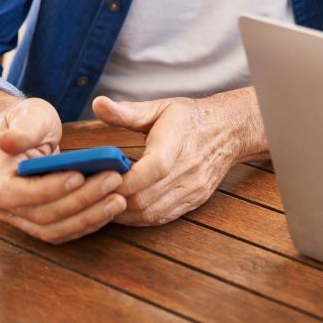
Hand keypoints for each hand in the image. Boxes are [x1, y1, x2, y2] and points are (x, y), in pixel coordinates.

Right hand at [0, 98, 126, 242]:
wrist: (26, 135)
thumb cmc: (28, 122)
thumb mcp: (28, 115)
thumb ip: (23, 130)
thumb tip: (7, 142)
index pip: (18, 192)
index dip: (50, 188)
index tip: (80, 175)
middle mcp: (3, 203)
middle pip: (42, 214)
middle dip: (80, 200)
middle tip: (114, 181)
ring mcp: (19, 217)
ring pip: (53, 229)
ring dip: (88, 217)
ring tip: (119, 200)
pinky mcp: (38, 223)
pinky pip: (62, 231)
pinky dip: (87, 223)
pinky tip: (110, 209)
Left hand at [92, 89, 263, 226]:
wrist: (230, 131)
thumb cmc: (190, 118)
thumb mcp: (160, 108)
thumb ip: (127, 111)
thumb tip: (98, 103)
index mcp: (178, 142)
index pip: (151, 169)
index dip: (124, 181)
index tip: (100, 179)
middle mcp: (189, 169)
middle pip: (146, 197)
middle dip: (115, 200)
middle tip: (92, 196)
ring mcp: (193, 188)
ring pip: (151, 213)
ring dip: (124, 213)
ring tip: (105, 204)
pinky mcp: (195, 199)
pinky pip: (163, 217)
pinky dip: (140, 218)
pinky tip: (126, 210)